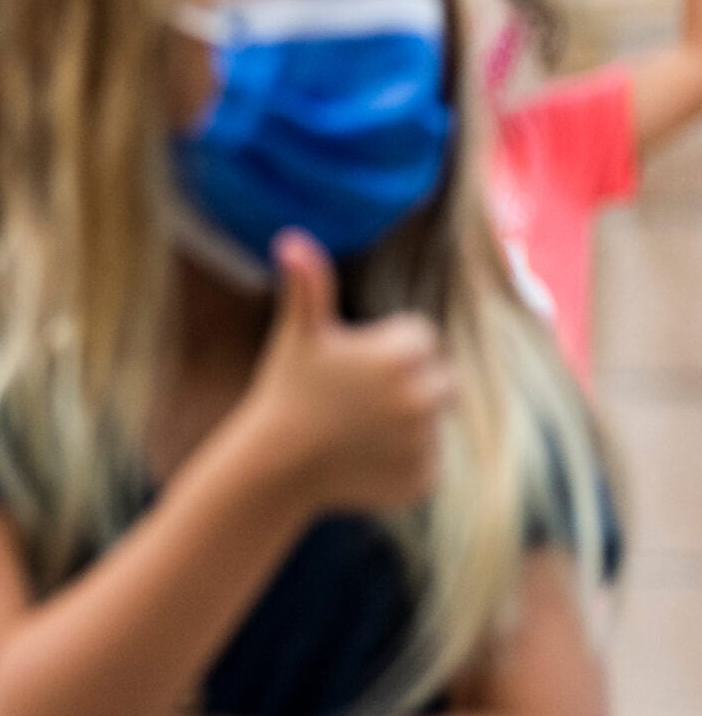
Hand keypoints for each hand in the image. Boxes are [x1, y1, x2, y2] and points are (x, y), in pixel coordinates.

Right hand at [234, 231, 449, 513]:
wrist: (276, 463)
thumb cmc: (287, 390)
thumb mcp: (299, 335)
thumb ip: (307, 285)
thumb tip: (290, 238)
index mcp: (403, 354)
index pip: (422, 340)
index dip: (386, 350)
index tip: (351, 367)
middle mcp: (423, 397)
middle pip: (440, 381)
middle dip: (408, 386)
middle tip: (359, 400)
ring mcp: (424, 441)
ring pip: (432, 422)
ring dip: (406, 424)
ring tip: (358, 430)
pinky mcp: (423, 478)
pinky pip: (428, 461)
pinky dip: (404, 461)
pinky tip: (365, 457)